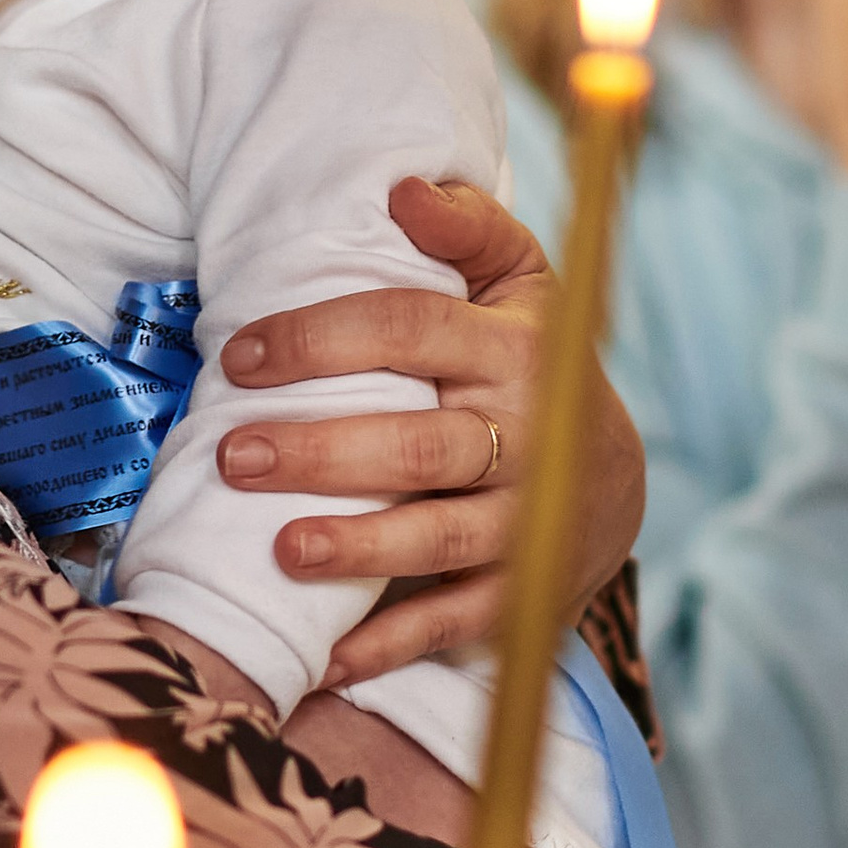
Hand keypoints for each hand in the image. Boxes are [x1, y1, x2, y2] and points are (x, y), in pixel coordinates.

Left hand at [217, 176, 645, 682]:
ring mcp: (528, 518)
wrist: (613, 476)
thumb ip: (466, 227)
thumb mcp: (518, 279)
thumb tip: (401, 189)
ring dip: (361, 548)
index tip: (238, 354)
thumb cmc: (534, 359)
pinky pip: (460, 622)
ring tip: (283, 551)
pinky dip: (395, 646)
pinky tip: (326, 658)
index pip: (410, 329)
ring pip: (443, 536)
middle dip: (324, 452)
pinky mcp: (525, 590)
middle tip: (235, 455)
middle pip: (422, 443)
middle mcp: (525, 433)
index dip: (322, 339)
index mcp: (513, 347)